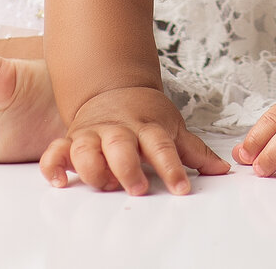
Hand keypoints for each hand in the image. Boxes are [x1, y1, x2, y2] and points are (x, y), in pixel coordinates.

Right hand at [43, 85, 228, 195]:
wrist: (112, 87)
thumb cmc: (144, 114)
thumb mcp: (172, 127)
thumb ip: (194, 151)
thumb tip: (222, 169)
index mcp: (146, 127)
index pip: (161, 146)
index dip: (172, 167)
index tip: (181, 189)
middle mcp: (118, 130)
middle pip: (121, 146)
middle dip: (127, 167)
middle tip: (138, 188)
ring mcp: (92, 134)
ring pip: (86, 149)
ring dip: (93, 168)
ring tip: (104, 184)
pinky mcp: (71, 140)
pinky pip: (55, 152)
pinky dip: (53, 166)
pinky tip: (60, 181)